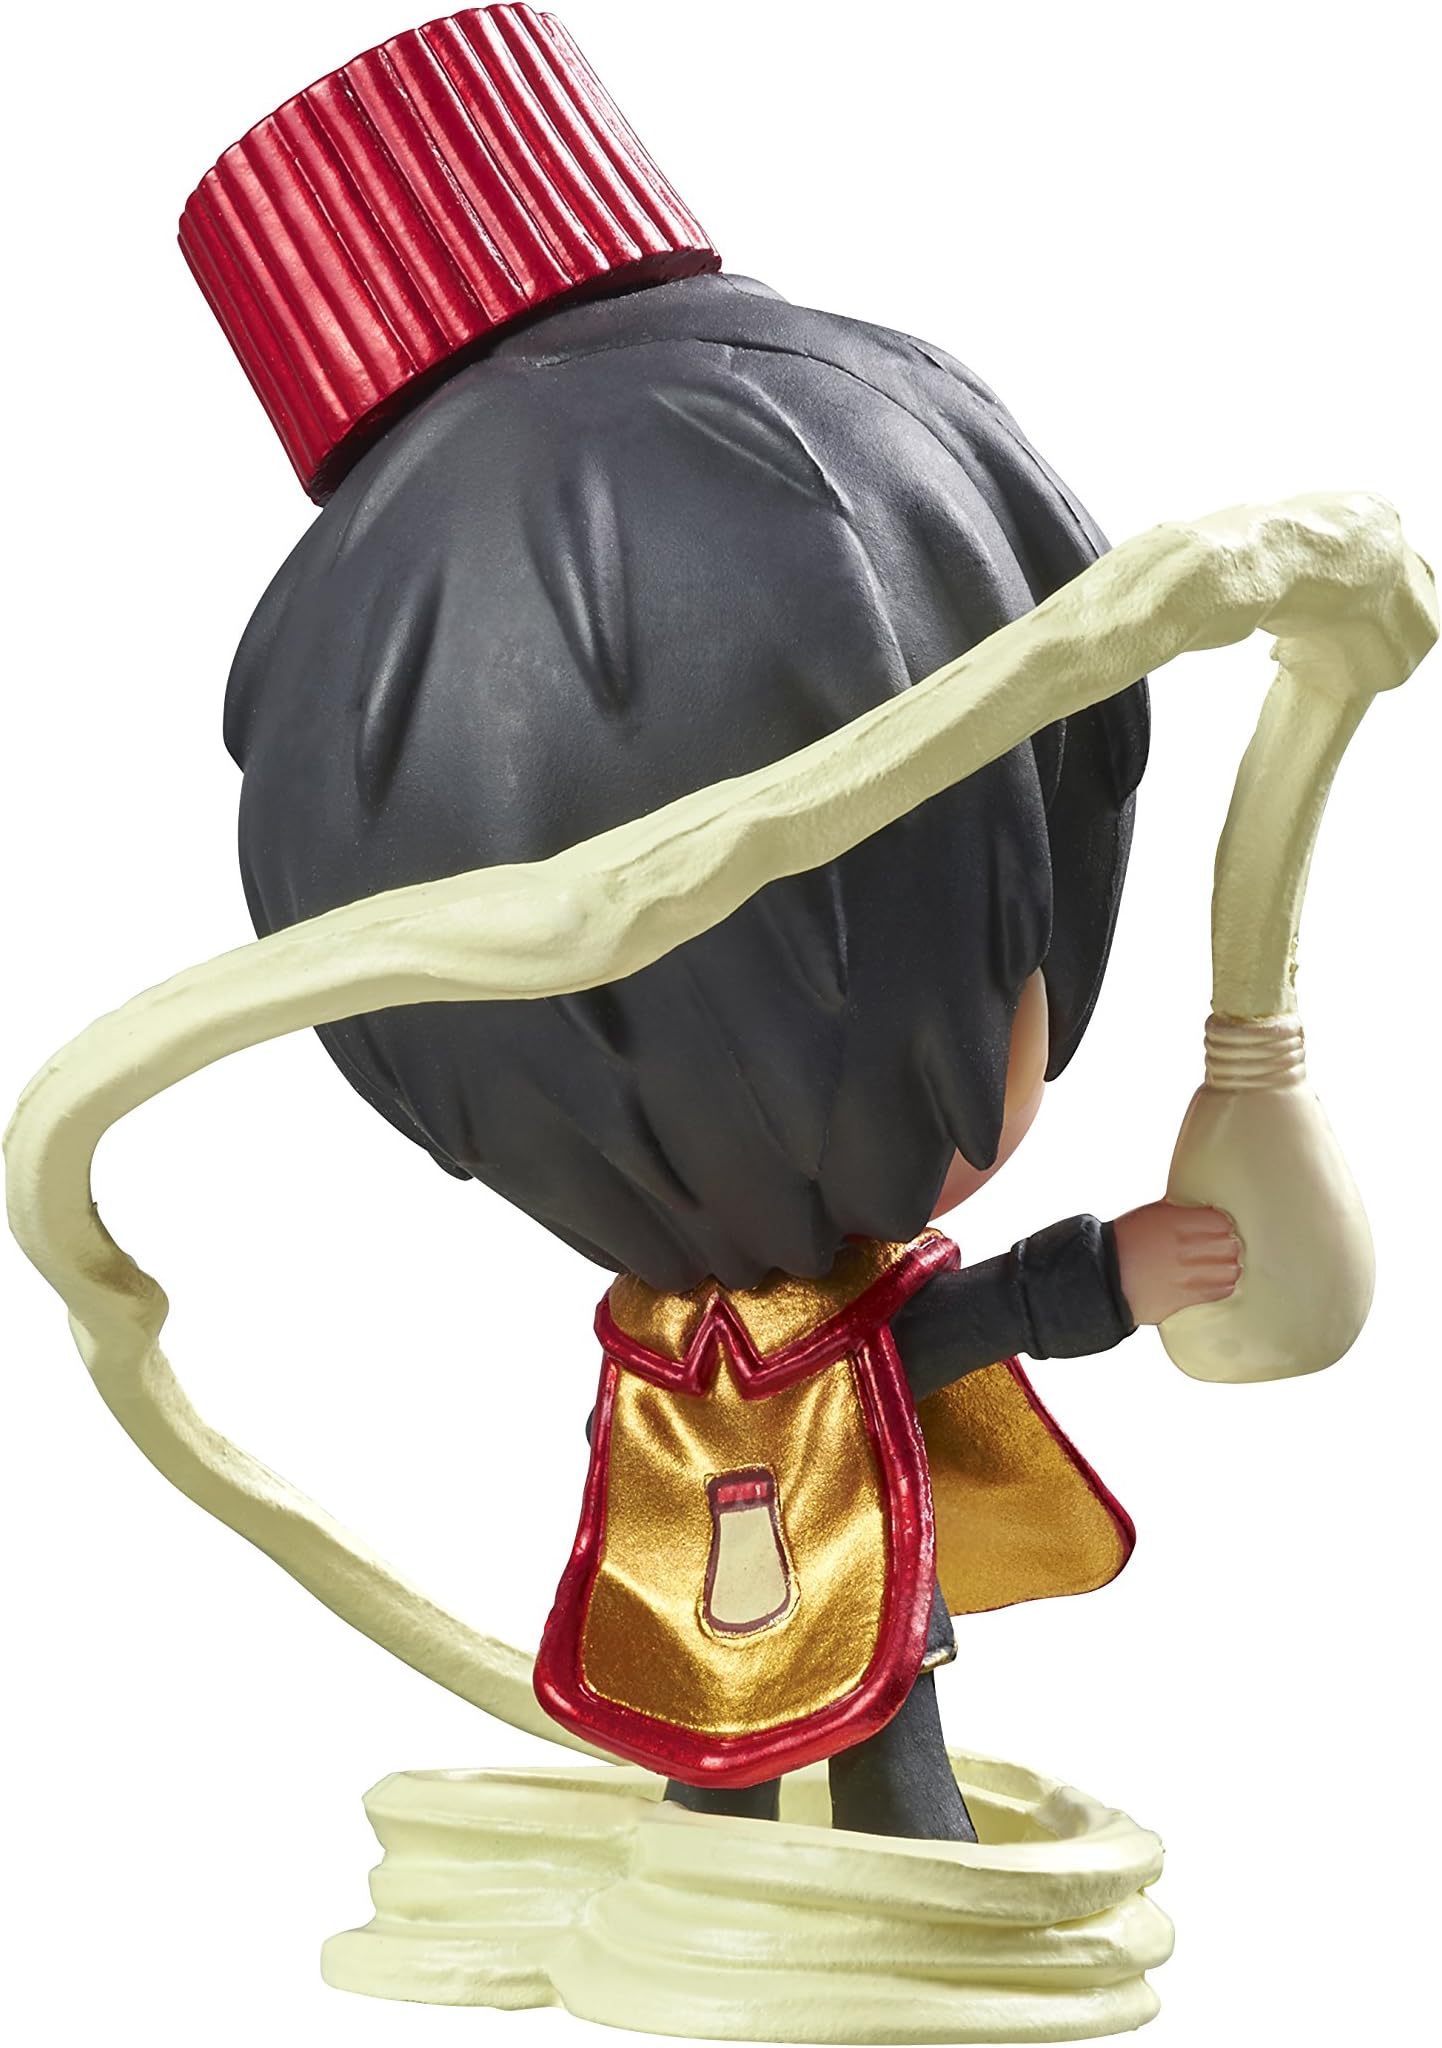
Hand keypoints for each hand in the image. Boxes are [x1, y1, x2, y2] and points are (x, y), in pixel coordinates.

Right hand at [1111, 1200, 1241, 1326]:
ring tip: (1225, 1266)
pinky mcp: (1183, 1298)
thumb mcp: (1149, 1214)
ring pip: (1229, 1270)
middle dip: (1229, 1246)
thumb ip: (1177, 1211)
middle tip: (1226, 1248)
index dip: (1222, 1225)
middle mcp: (1182, 1248)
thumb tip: (1200, 1208)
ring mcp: (1184, 1275)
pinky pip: (1218, 1292)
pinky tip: (1220, 1282)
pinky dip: (1224, 1286)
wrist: (1104, 1277)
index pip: (1220, 1222)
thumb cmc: (1124, 1242)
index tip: (1220, 1229)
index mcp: (1173, 1222)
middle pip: (1228, 1246)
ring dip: (1229, 1267)